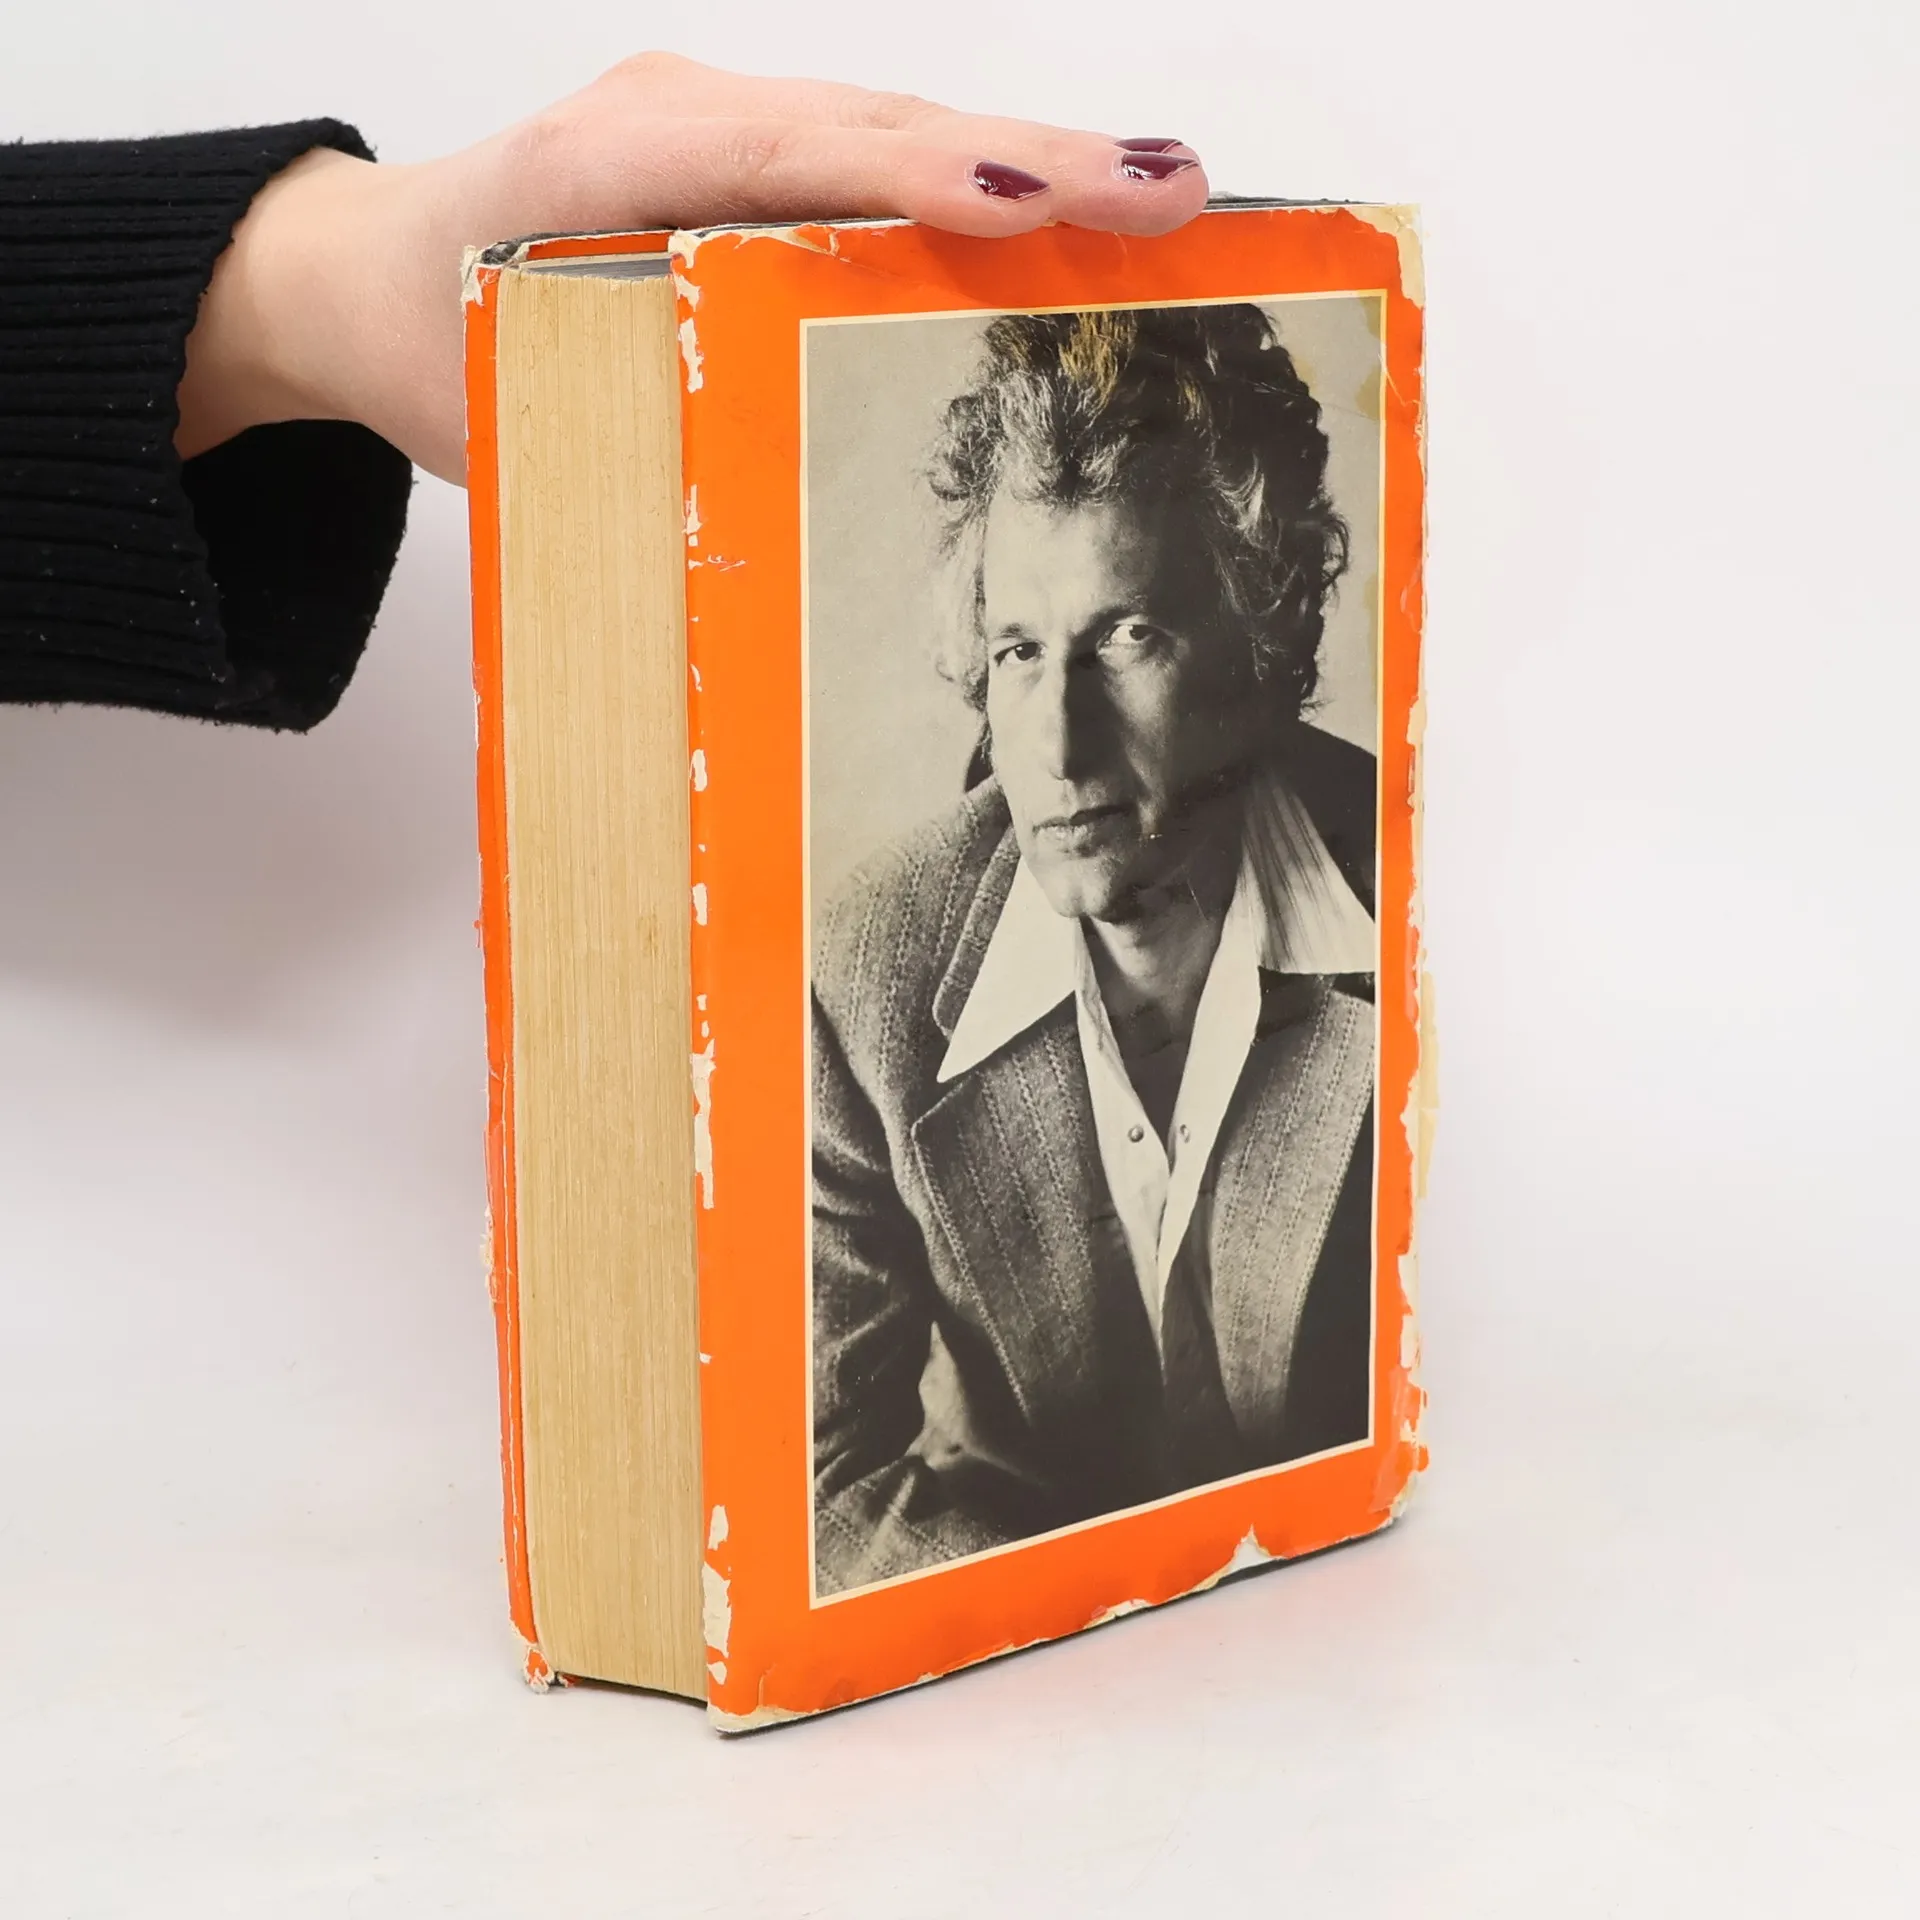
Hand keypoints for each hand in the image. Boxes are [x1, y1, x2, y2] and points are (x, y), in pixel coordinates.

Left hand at [176, 55, 1207, 484]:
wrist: (364, 267)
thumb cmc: (423, 338)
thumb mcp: (503, 401)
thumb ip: (621, 431)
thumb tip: (764, 523)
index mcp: (603, 164)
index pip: (780, 159)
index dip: (904, 177)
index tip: (1017, 202)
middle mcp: (679, 118)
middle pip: (876, 122)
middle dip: (1030, 156)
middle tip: (1171, 189)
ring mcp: (723, 123)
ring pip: (896, 128)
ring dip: (1033, 159)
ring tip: (1166, 193)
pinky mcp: (752, 150)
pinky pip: (878, 154)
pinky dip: (980, 179)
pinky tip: (1075, 207)